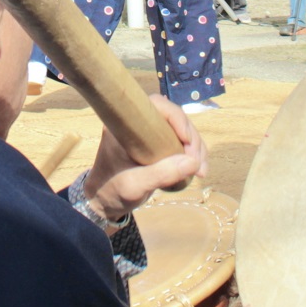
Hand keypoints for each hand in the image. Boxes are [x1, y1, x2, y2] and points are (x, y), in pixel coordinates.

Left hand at [84, 96, 207, 221]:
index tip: (187, 140)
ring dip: (196, 148)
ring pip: (181, 131)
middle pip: (174, 118)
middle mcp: (139, 124)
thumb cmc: (112, 190)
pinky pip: (180, 143)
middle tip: (197, 163)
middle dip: (192, 138)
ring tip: (201, 171)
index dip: (175, 117)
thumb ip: (161, 174)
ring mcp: (150, 134)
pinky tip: (198, 170)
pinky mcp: (158, 145)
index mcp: (126, 124)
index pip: (156, 105)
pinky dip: (192, 155)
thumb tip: (193, 162)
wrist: (104, 201)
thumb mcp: (135, 185)